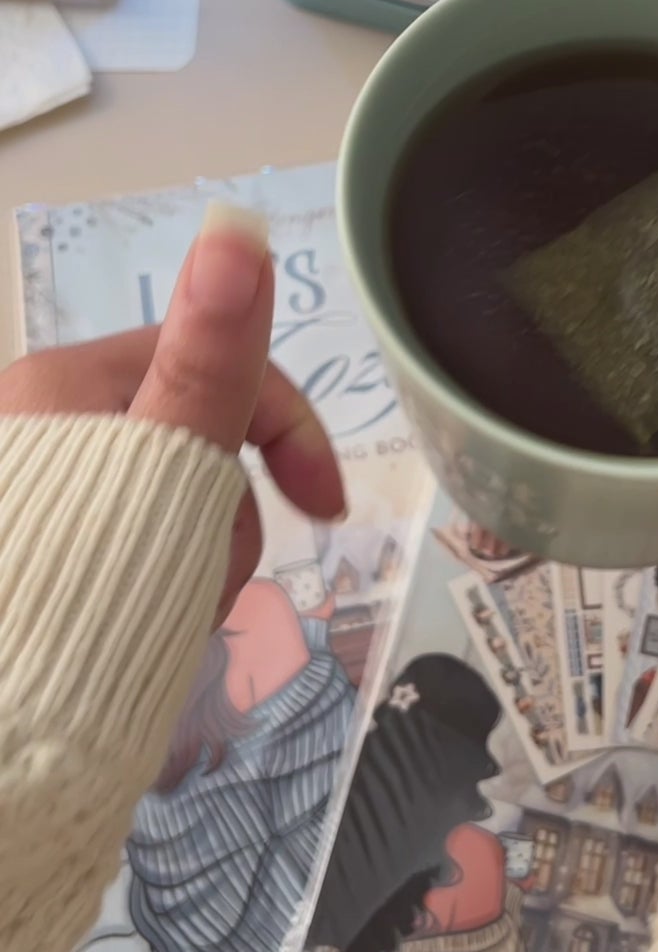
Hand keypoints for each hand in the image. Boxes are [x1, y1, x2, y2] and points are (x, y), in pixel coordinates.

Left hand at [0, 204, 344, 618]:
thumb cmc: (84, 590)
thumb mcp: (170, 467)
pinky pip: (123, 540)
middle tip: (216, 581)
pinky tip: (140, 625)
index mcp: (64, 383)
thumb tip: (239, 226)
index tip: (330, 510)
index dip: (286, 431)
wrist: (7, 726)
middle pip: (190, 439)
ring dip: (195, 552)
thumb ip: (212, 355)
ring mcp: (29, 489)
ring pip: (163, 497)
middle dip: (228, 511)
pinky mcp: (30, 548)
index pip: (211, 367)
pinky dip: (153, 578)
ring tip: (173, 616)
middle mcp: (34, 420)